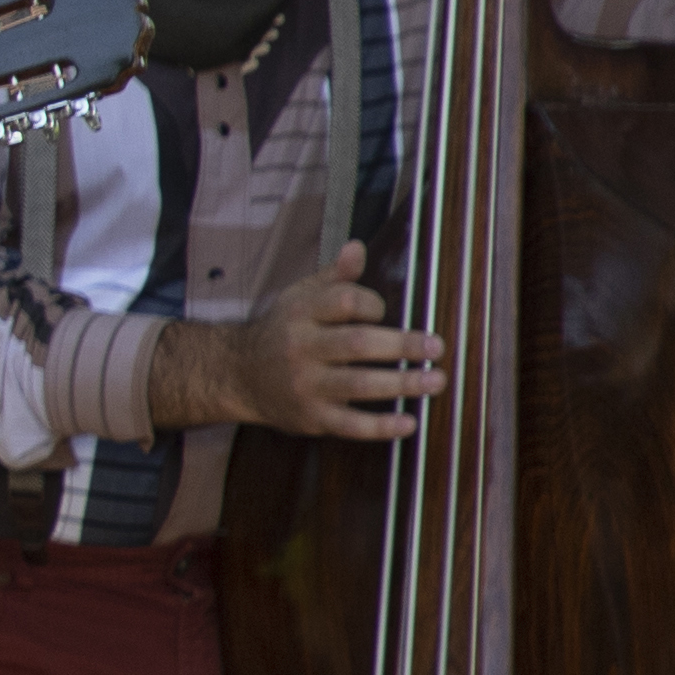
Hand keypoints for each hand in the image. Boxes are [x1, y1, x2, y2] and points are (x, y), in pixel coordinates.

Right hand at [153, 240, 446, 440]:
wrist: (238, 376)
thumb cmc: (282, 332)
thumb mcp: (299, 297)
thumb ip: (334, 277)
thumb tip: (357, 248)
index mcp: (301, 313)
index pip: (345, 302)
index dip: (373, 305)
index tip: (385, 312)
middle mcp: (301, 348)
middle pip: (357, 344)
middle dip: (402, 345)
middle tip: (436, 347)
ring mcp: (305, 385)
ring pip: (359, 384)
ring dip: (402, 383)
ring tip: (435, 380)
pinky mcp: (311, 417)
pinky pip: (350, 424)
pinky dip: (381, 426)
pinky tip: (409, 422)